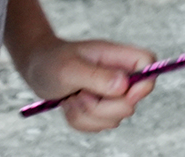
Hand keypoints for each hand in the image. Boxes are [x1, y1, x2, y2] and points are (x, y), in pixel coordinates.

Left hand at [18, 36, 156, 132]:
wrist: (36, 69)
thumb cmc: (52, 62)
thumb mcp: (69, 68)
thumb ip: (96, 76)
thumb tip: (123, 86)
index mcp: (118, 57)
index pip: (148, 64)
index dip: (143, 82)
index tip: (121, 92)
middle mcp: (119, 76)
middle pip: (131, 102)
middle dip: (102, 107)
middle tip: (80, 94)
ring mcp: (111, 95)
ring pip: (113, 119)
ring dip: (87, 114)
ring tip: (72, 97)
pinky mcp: (100, 110)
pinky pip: (98, 127)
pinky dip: (80, 121)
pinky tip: (70, 104)